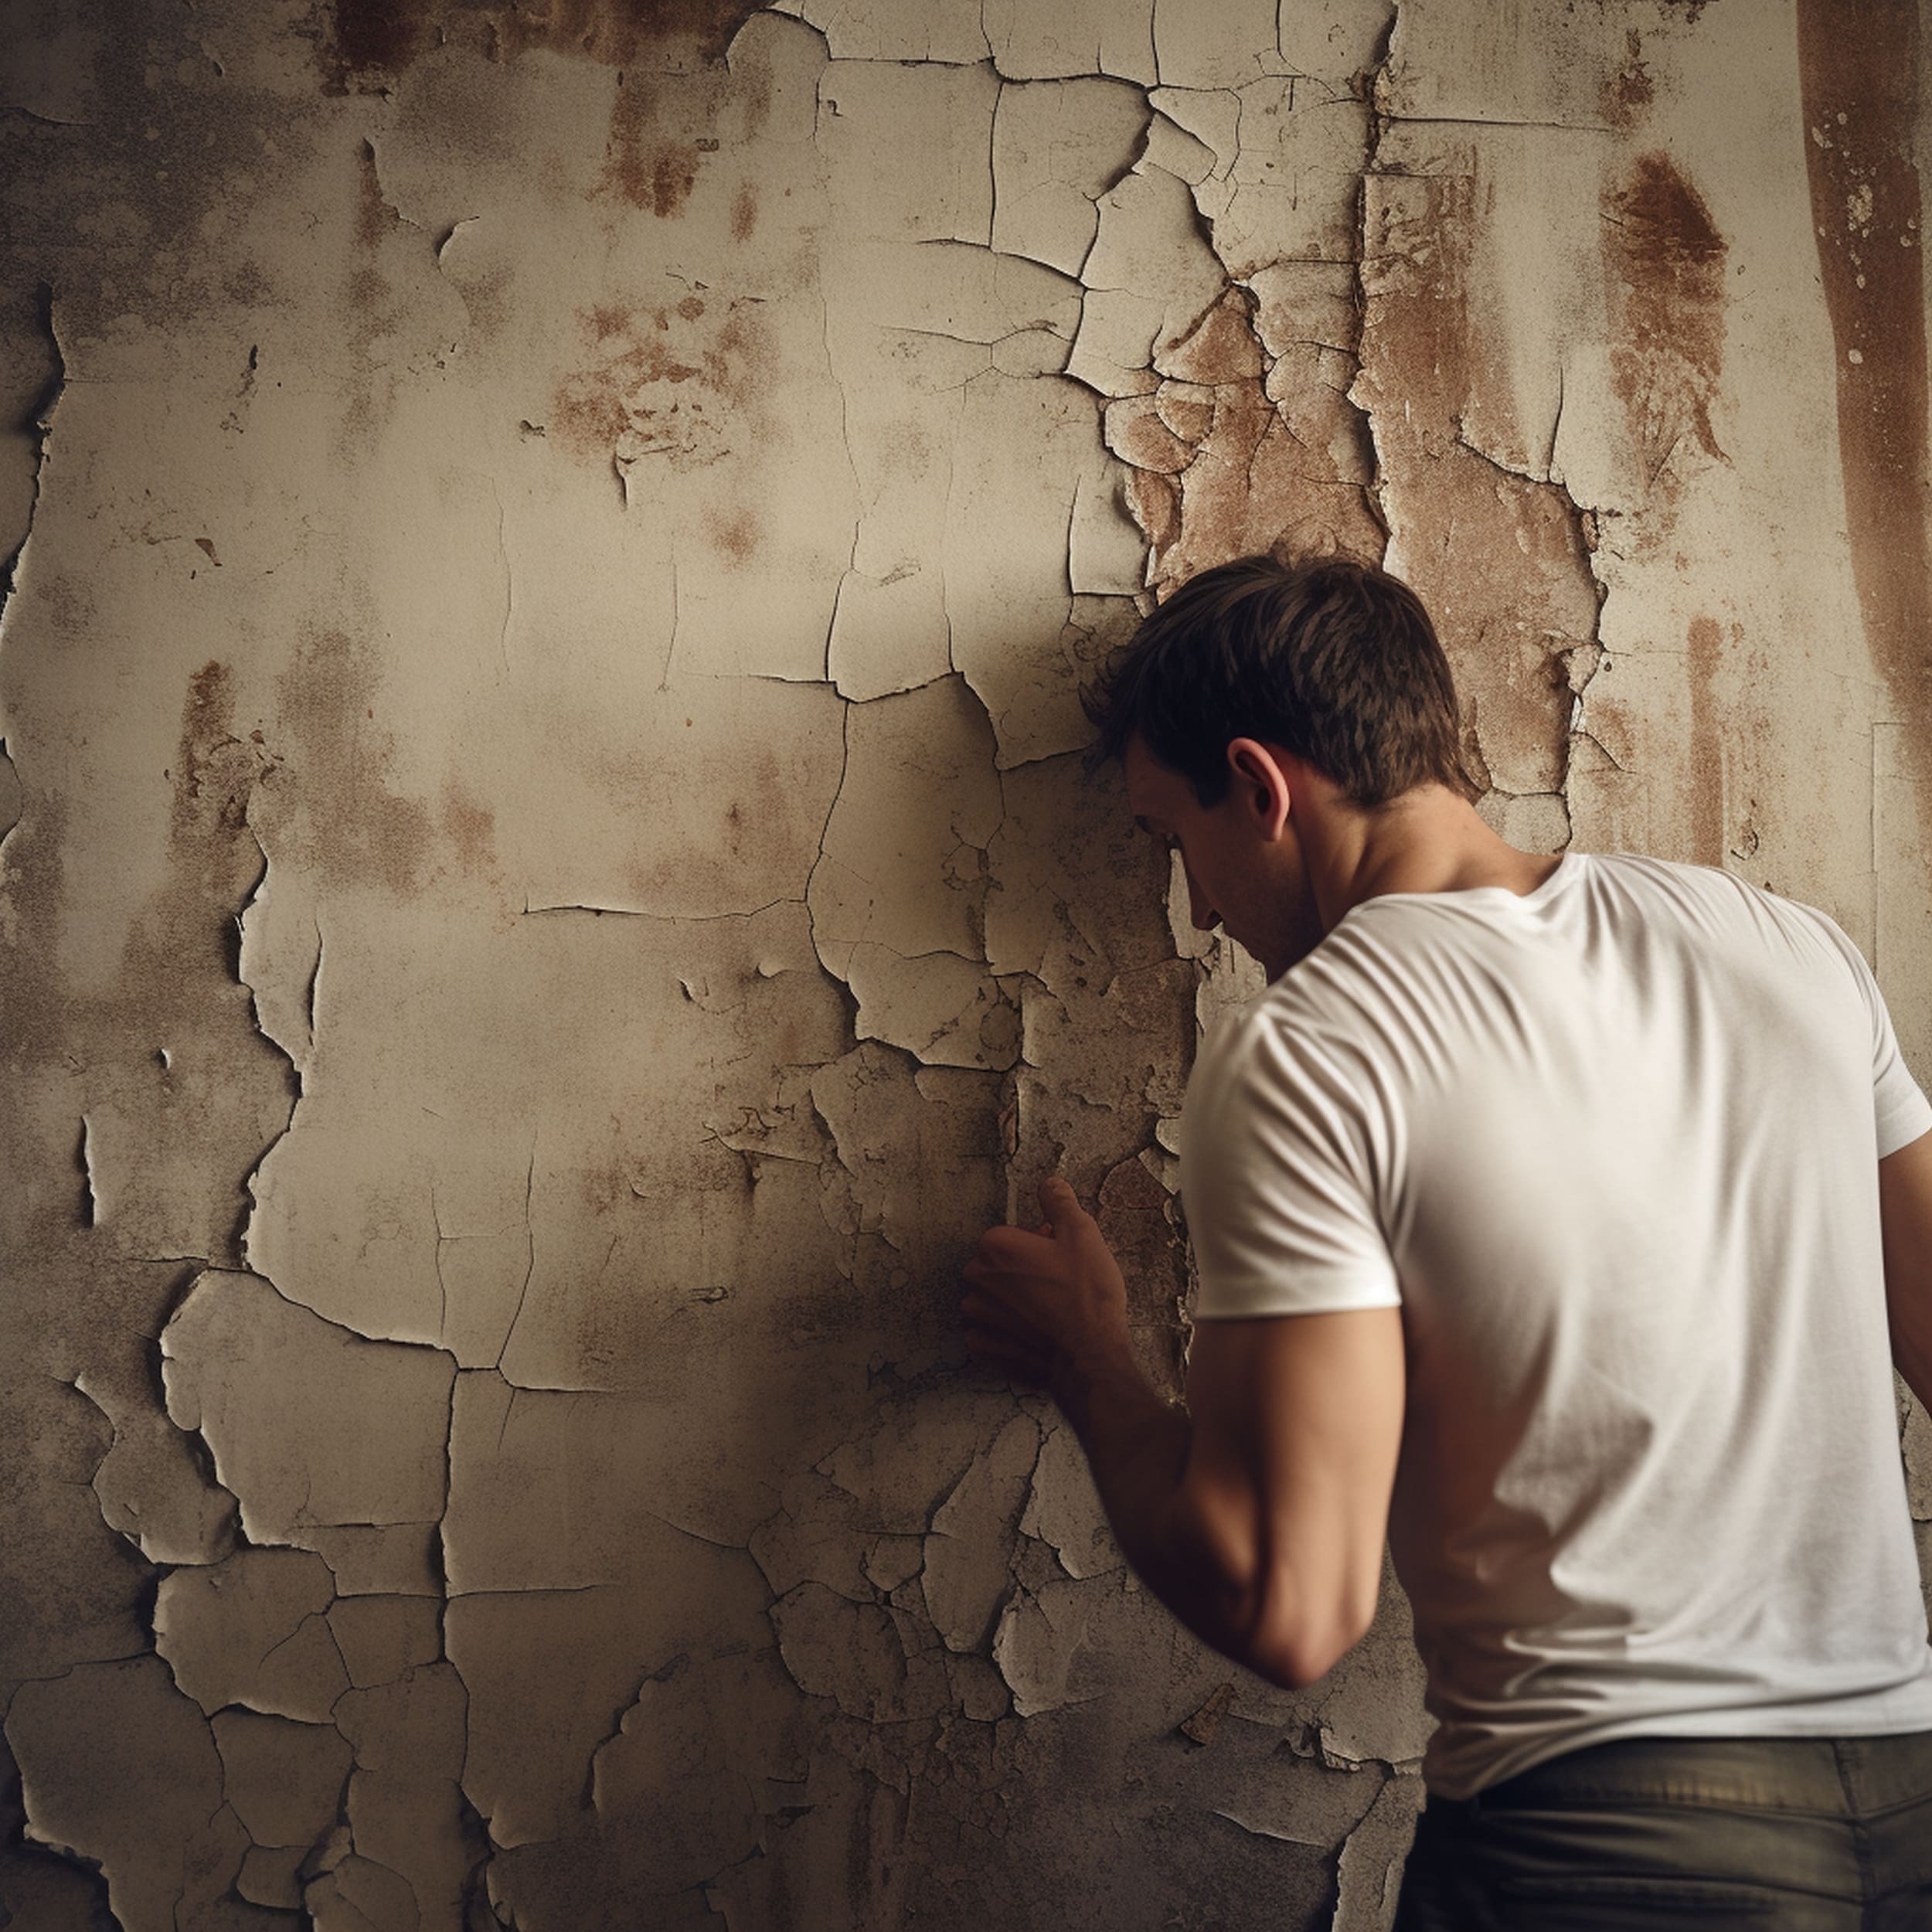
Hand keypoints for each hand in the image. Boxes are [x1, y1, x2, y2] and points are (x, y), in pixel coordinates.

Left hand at [961, 1178, 1130, 1395]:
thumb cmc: (1086, 1294)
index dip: (1038, 1242)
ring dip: (1013, 1299)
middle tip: (1058, 1279)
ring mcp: (980, 1317)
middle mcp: (978, 1280)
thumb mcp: (1082, 1233)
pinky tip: (1033, 1331)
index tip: (1060, 1254)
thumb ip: (1059, 1202)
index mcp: (996, 1247)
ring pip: (992, 1297)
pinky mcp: (987, 1348)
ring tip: (1050, 1307)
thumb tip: (1048, 1184)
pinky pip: (988, 1331)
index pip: (1010, 1234)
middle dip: (1022, 1268)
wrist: (1090, 1354)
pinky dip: (1005, 1330)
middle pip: (997, 1264)